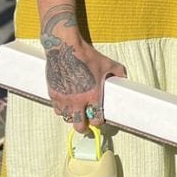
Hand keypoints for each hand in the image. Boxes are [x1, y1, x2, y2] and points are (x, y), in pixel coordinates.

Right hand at [39, 0, 125, 132]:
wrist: (65, 48)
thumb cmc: (86, 56)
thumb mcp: (106, 63)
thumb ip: (117, 70)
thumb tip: (123, 75)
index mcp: (93, 95)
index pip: (96, 119)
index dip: (99, 122)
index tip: (99, 121)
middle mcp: (78, 101)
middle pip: (79, 126)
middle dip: (84, 128)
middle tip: (86, 126)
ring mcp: (64, 99)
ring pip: (67, 118)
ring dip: (72, 117)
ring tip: (76, 113)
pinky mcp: (53, 94)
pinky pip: (57, 109)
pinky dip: (61, 109)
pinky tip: (65, 104)